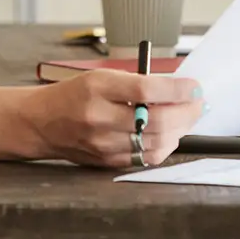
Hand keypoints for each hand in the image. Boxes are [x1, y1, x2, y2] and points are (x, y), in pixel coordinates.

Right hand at [20, 70, 205, 168]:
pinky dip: (164, 146)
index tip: (194, 86)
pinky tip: (169, 134)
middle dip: (186, 111)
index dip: (177, 89)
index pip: (146, 89)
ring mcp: (103, 143)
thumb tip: (177, 89)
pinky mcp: (107, 161)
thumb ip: (136, 83)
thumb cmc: (73, 95)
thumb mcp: (100, 77)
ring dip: (180, 130)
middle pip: (155, 119)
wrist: (41, 122)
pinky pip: (146, 158)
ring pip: (155, 142)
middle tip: (198, 103)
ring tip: (187, 117)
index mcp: (97, 87)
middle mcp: (99, 116)